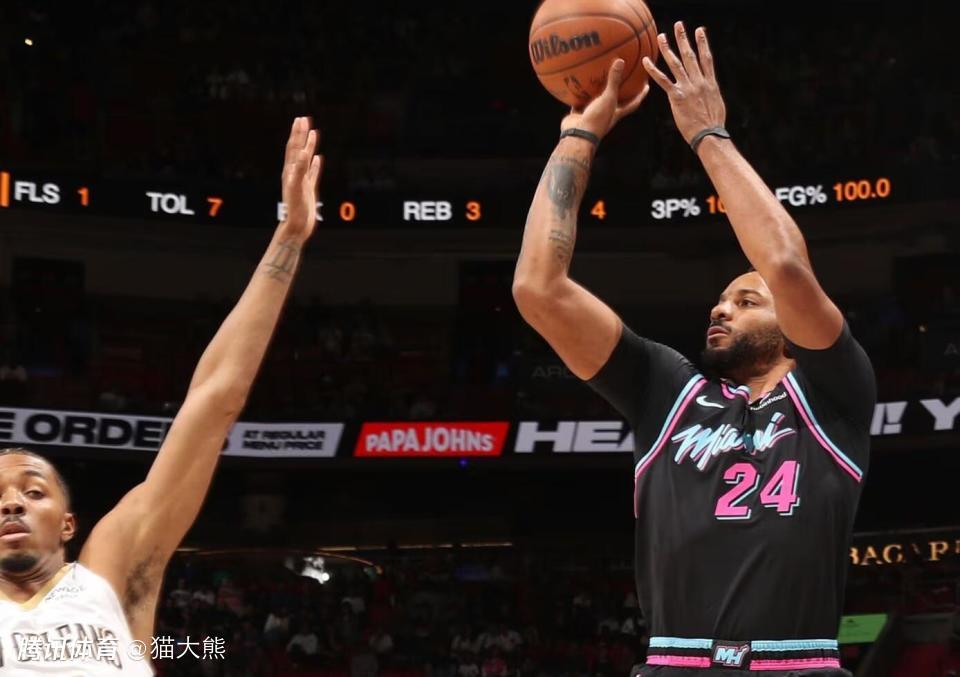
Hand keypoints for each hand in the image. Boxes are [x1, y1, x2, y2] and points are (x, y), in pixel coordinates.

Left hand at [281, 116, 322, 238]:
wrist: (296, 227)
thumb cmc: (294, 209)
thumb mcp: (297, 188)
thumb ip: (299, 170)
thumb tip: (302, 153)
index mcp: (290, 171)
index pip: (294, 148)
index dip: (298, 134)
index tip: (301, 120)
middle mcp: (295, 173)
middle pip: (298, 149)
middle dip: (301, 134)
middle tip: (304, 119)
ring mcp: (302, 180)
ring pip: (306, 159)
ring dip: (309, 146)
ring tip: (313, 133)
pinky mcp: (308, 189)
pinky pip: (313, 173)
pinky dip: (316, 164)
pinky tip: (319, 159)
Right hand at [560, 59, 648, 139]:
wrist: (577, 135)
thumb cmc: (597, 119)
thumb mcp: (608, 98)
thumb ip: (614, 81)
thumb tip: (621, 61)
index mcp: (617, 113)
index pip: (633, 103)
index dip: (641, 95)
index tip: (646, 86)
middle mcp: (606, 115)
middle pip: (616, 102)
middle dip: (620, 92)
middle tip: (623, 79)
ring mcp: (593, 115)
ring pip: (596, 101)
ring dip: (597, 92)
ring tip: (598, 78)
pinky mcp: (580, 115)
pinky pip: (579, 102)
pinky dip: (578, 94)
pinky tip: (576, 84)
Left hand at [642, 22, 726, 145]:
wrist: (709, 134)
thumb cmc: (713, 124)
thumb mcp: (716, 104)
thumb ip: (710, 94)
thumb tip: (708, 92)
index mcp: (710, 83)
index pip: (706, 58)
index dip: (703, 43)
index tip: (700, 31)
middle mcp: (699, 81)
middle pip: (690, 55)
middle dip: (684, 39)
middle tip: (679, 26)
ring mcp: (688, 88)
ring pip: (676, 64)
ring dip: (668, 49)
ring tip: (661, 37)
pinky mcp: (677, 97)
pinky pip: (663, 80)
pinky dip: (654, 70)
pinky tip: (646, 61)